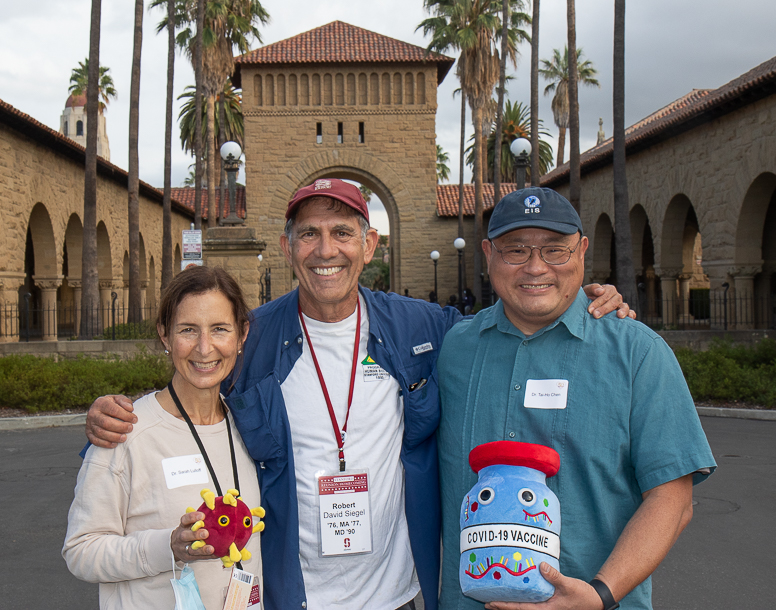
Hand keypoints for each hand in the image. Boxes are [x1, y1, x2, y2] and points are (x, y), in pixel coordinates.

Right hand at [85, 395, 136, 447]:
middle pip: (106, 422)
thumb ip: (125, 401)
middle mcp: (93, 413)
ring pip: (100, 433)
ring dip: (114, 437)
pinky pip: (95, 441)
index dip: (125, 415)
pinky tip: (115, 444)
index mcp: (100, 402)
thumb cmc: (113, 405)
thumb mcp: (118, 399)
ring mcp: (90, 424)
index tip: (135, 419)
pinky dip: (105, 444)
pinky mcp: (88, 433)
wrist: (100, 410)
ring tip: (124, 438)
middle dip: (120, 427)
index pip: (113, 410)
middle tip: (130, 428)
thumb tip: (130, 409)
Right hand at [171, 510, 215, 562]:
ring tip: (211, 549)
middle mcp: (181, 536)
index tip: (202, 516)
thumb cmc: (187, 531)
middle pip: (186, 536)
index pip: (185, 519)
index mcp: (183, 526)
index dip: (193, 517)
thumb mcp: (189, 524)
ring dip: (202, 549)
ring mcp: (183, 548)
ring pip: (191, 549)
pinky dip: (207, 556)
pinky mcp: (187, 557)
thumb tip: (214, 512)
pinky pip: (198, 557)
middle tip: (206, 533)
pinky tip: (216, 554)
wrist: (175, 545)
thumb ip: (198, 519)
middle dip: (196, 534)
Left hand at [485, 562, 604, 609]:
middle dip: (503, 607)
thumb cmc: (582, 595)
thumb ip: (554, 576)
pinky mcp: (548, 602)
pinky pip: (531, 602)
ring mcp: (546, 607)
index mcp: (546, 609)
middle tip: (486, 602)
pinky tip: (515, 592)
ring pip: (524, 607)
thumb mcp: (568, 585)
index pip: (521, 609)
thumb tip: (541, 566)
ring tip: (495, 598)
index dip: (505, 606)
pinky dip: (521, 598)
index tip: (491, 603)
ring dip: (510, 603)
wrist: (594, 600)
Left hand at [583, 283, 635, 319]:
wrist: (587, 307)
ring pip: (624, 306)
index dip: (598, 302)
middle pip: (614, 302)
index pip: (606, 295)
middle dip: (604, 309)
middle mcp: (616, 296)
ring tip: (619, 315)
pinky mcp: (624, 313)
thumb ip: (592, 288)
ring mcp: (621, 305)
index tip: (589, 310)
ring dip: (622, 311)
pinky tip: (629, 318)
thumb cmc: (587, 298)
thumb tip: (601, 291)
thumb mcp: (587, 291)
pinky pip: (630, 313)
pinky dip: (631, 314)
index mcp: (609, 289)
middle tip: (595, 315)